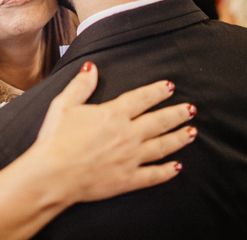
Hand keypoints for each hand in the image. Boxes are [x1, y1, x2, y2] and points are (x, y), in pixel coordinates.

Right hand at [35, 62, 196, 205]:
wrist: (53, 174)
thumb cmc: (56, 138)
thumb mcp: (64, 105)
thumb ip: (81, 85)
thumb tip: (92, 67)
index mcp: (113, 115)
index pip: (142, 99)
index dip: (157, 91)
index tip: (170, 86)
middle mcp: (128, 135)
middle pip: (159, 122)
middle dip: (177, 114)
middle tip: (191, 109)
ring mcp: (130, 158)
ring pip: (162, 146)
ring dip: (179, 138)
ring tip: (192, 132)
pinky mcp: (128, 179)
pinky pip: (153, 175)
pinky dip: (168, 171)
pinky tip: (178, 167)